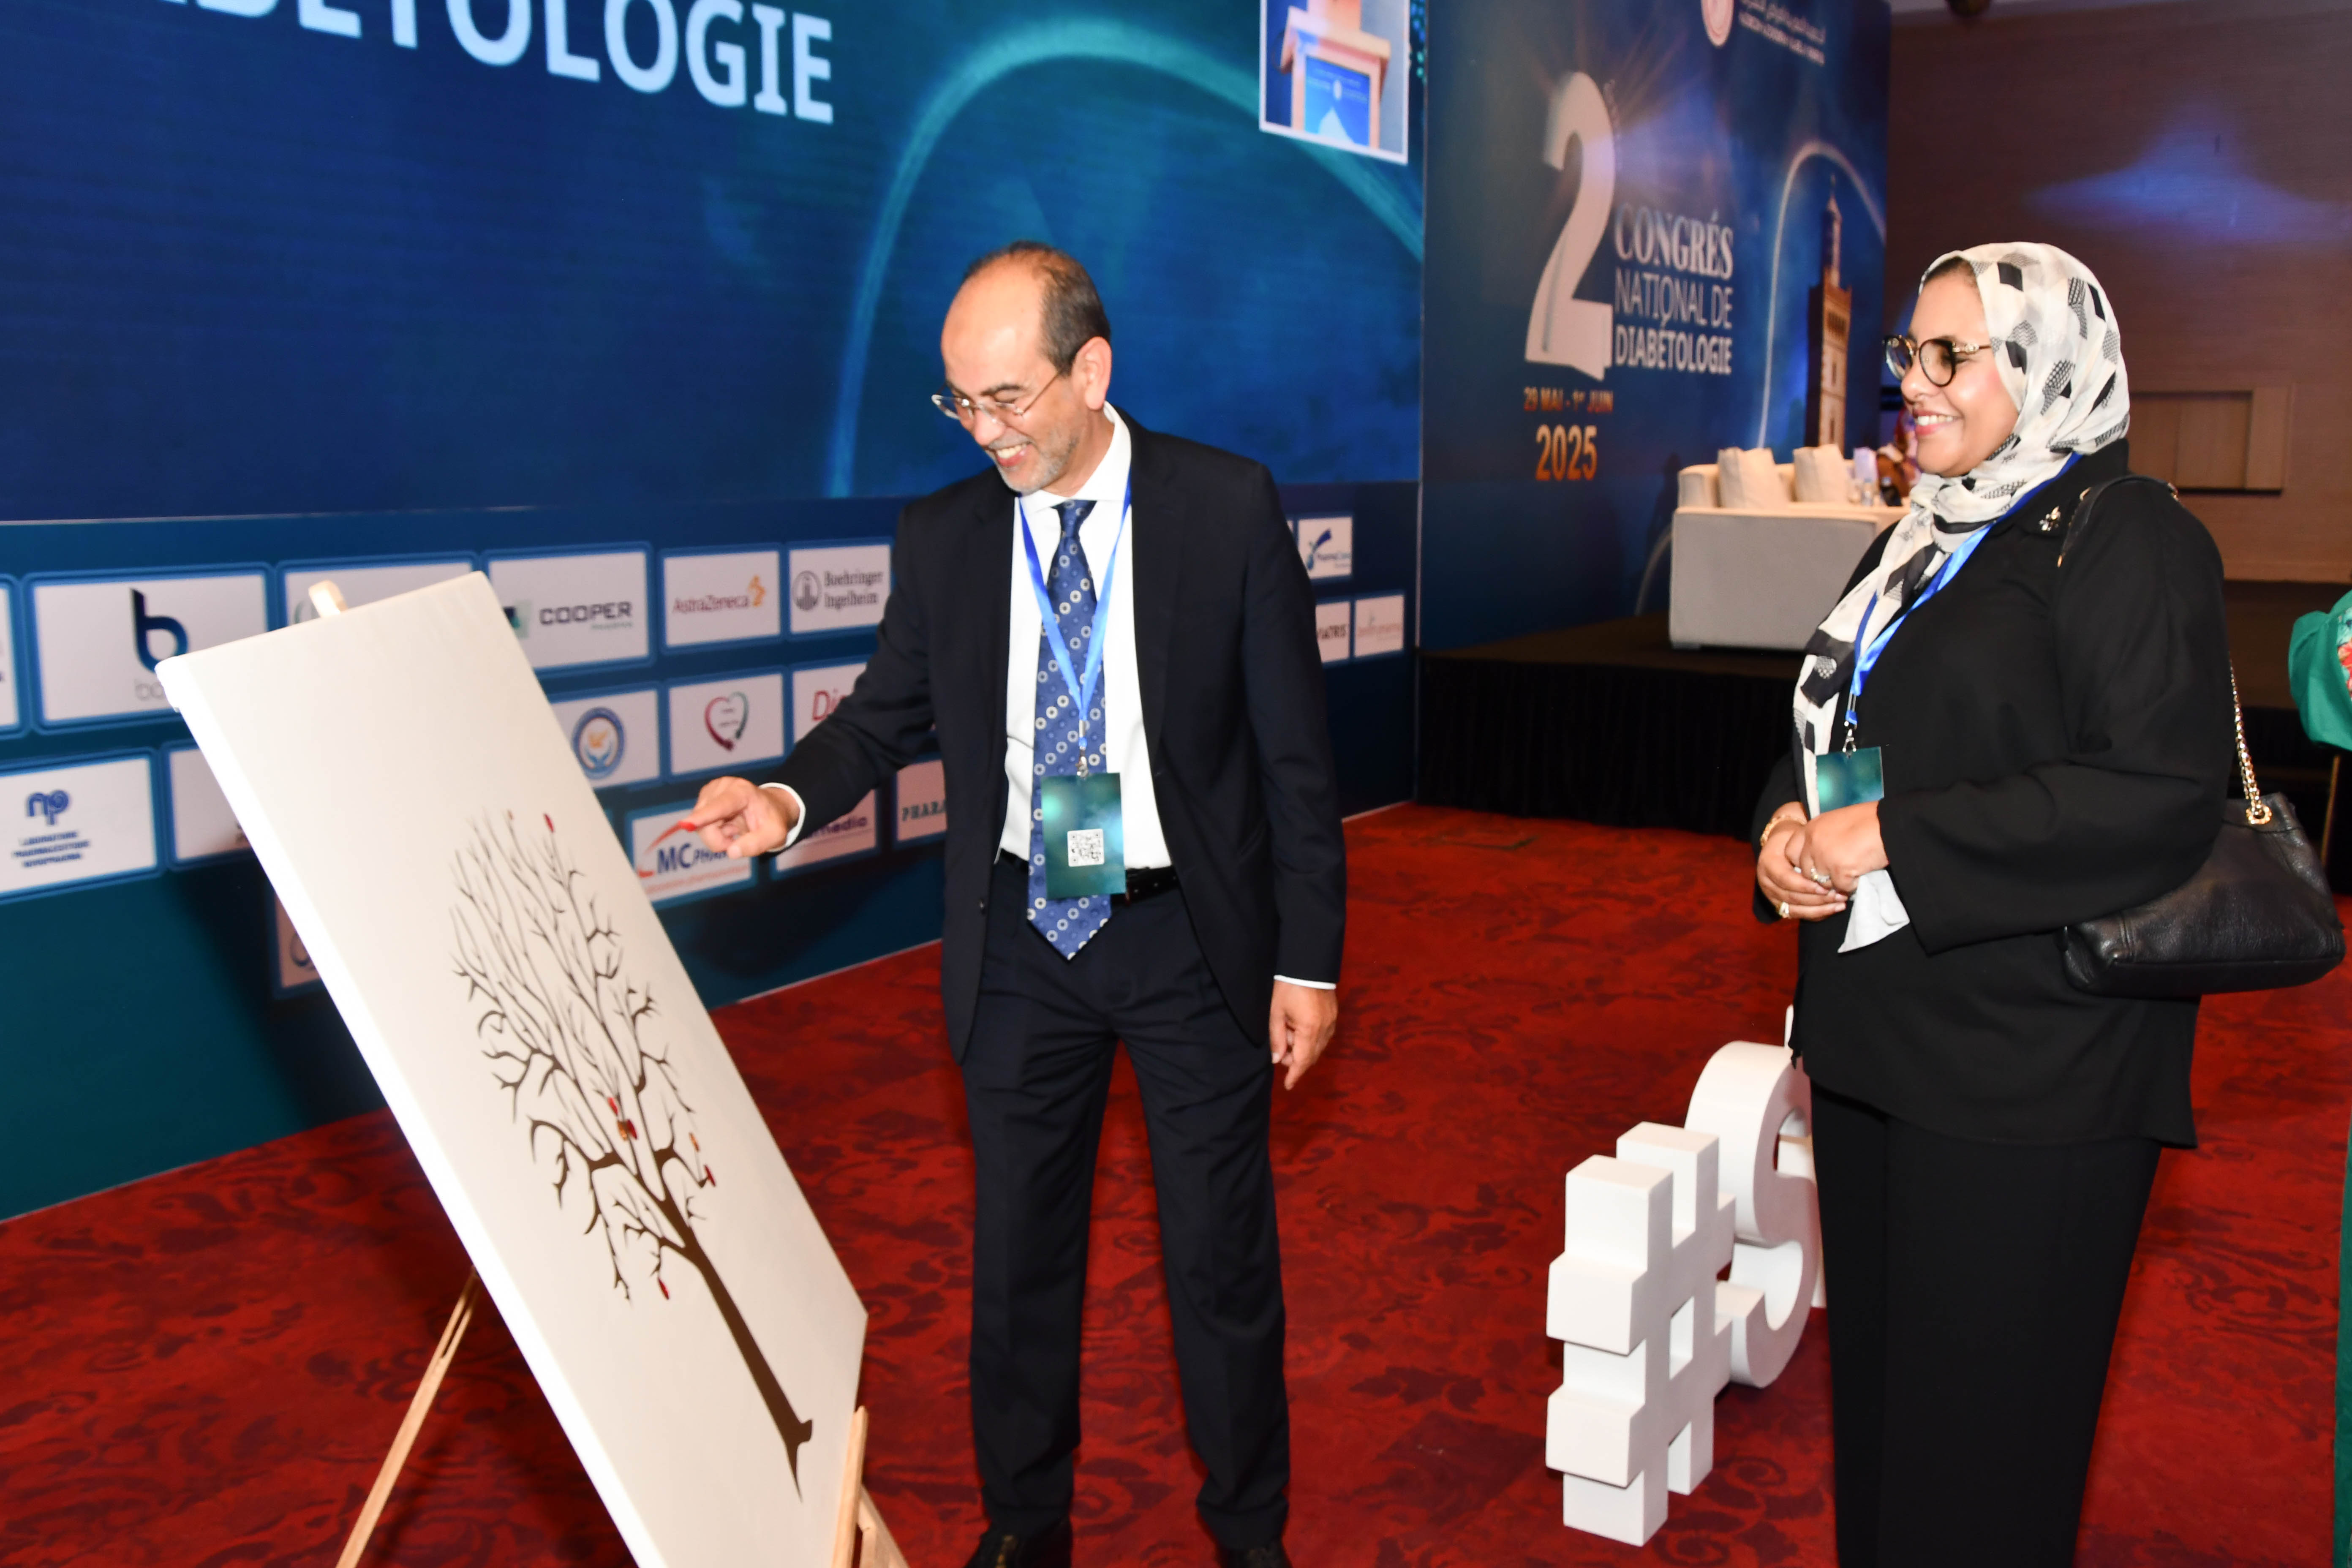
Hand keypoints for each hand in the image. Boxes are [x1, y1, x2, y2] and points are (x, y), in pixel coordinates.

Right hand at [692, 777, 798, 859]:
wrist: (771, 808)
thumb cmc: (773, 821)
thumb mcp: (774, 836)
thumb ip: (756, 844)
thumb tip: (731, 852)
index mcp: (742, 792)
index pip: (719, 806)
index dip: (702, 817)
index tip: (685, 824)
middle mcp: (723, 787)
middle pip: (705, 821)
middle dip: (718, 839)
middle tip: (736, 840)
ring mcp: (711, 791)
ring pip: (700, 826)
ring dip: (717, 836)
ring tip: (734, 830)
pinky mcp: (705, 798)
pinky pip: (700, 825)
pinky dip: (714, 831)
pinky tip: (727, 826)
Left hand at [1269, 981, 1337, 1090]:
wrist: (1308, 966)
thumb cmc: (1288, 988)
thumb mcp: (1276, 1013)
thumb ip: (1277, 1038)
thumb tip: (1277, 1059)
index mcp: (1309, 1030)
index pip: (1302, 1061)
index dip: (1294, 1075)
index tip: (1288, 1086)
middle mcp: (1324, 1030)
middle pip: (1311, 1057)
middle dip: (1296, 1061)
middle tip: (1281, 1054)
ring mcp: (1332, 1023)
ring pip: (1318, 1048)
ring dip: (1303, 1050)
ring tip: (1288, 1036)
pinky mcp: (1334, 1016)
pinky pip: (1323, 1037)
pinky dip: (1311, 1041)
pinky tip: (1299, 1031)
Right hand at [1757, 804, 1846, 922]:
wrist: (1781, 846)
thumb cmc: (1793, 839)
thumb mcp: (1797, 838)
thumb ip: (1806, 852)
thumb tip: (1825, 867)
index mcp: (1768, 864)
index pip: (1786, 880)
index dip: (1806, 886)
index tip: (1826, 886)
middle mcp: (1766, 883)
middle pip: (1792, 897)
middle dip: (1817, 899)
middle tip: (1839, 896)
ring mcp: (1772, 896)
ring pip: (1795, 910)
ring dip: (1819, 909)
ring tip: (1839, 904)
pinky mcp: (1780, 905)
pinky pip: (1798, 914)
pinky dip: (1816, 914)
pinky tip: (1833, 909)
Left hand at [1784, 801, 1886, 895]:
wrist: (1892, 824)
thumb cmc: (1869, 822)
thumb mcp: (1836, 823)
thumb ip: (1821, 839)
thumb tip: (1815, 859)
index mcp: (1811, 828)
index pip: (1790, 852)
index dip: (1802, 863)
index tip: (1816, 867)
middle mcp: (1813, 841)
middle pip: (1805, 872)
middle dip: (1819, 877)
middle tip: (1838, 874)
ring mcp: (1825, 856)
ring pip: (1822, 883)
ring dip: (1836, 882)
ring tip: (1853, 872)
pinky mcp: (1840, 869)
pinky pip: (1841, 887)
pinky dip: (1852, 885)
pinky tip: (1861, 874)